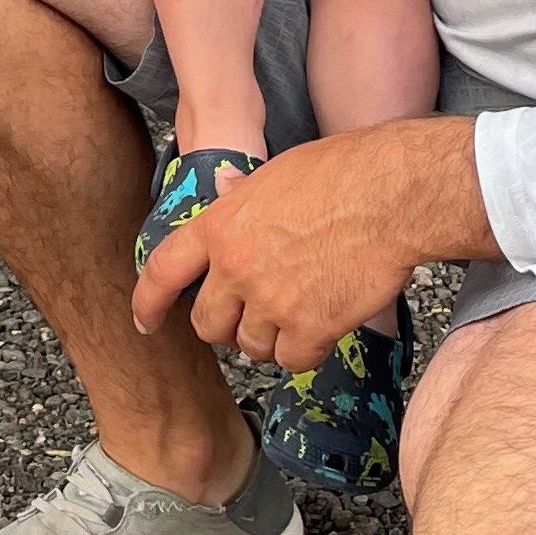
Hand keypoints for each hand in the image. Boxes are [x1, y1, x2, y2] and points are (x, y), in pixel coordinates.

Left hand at [129, 118, 486, 367]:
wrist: (390, 194)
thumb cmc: (341, 174)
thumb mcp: (273, 175)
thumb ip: (242, 198)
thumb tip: (227, 187)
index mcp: (219, 227)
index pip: (163, 272)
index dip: (148, 302)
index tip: (145, 321)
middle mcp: (236, 268)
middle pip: (208, 324)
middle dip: (226, 325)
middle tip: (252, 315)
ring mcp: (271, 302)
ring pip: (252, 347)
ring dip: (270, 338)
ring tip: (298, 312)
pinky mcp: (310, 329)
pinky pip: (293, 360)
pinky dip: (306, 351)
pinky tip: (322, 326)